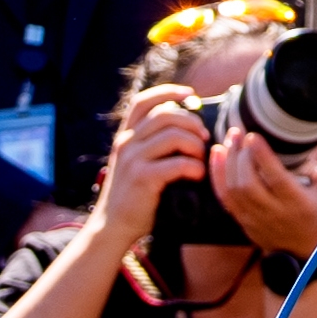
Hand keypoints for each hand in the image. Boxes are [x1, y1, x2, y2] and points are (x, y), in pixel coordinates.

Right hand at [85, 82, 211, 254]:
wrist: (113, 226)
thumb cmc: (134, 195)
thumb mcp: (136, 163)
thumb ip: (153, 145)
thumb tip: (187, 128)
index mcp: (126, 136)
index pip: (144, 102)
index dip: (168, 92)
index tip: (191, 95)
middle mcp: (126, 143)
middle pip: (165, 114)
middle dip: (191, 121)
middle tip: (203, 138)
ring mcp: (132, 159)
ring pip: (173, 135)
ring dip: (195, 145)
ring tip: (200, 158)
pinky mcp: (141, 178)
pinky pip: (176, 163)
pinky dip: (193, 166)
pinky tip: (197, 174)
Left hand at [209, 114, 316, 258]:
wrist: (304, 251)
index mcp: (298, 203)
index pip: (276, 178)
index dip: (262, 156)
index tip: (254, 136)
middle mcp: (275, 212)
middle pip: (248, 183)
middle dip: (239, 155)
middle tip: (239, 132)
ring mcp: (255, 218)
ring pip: (233, 189)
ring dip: (227, 161)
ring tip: (230, 138)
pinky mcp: (242, 219)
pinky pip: (224, 197)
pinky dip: (217, 174)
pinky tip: (218, 154)